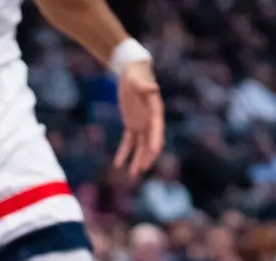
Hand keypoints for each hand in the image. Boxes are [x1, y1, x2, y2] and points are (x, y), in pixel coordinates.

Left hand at [114, 59, 164, 178]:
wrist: (131, 71)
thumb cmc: (136, 74)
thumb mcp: (137, 80)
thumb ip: (144, 87)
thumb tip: (153, 89)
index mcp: (155, 111)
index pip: (157, 129)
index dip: (155, 141)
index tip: (152, 153)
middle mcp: (151, 120)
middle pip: (150, 142)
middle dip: (146, 156)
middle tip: (141, 169)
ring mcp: (142, 123)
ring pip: (140, 146)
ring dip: (136, 159)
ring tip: (132, 175)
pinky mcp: (132, 124)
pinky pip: (128, 141)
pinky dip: (124, 152)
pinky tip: (118, 164)